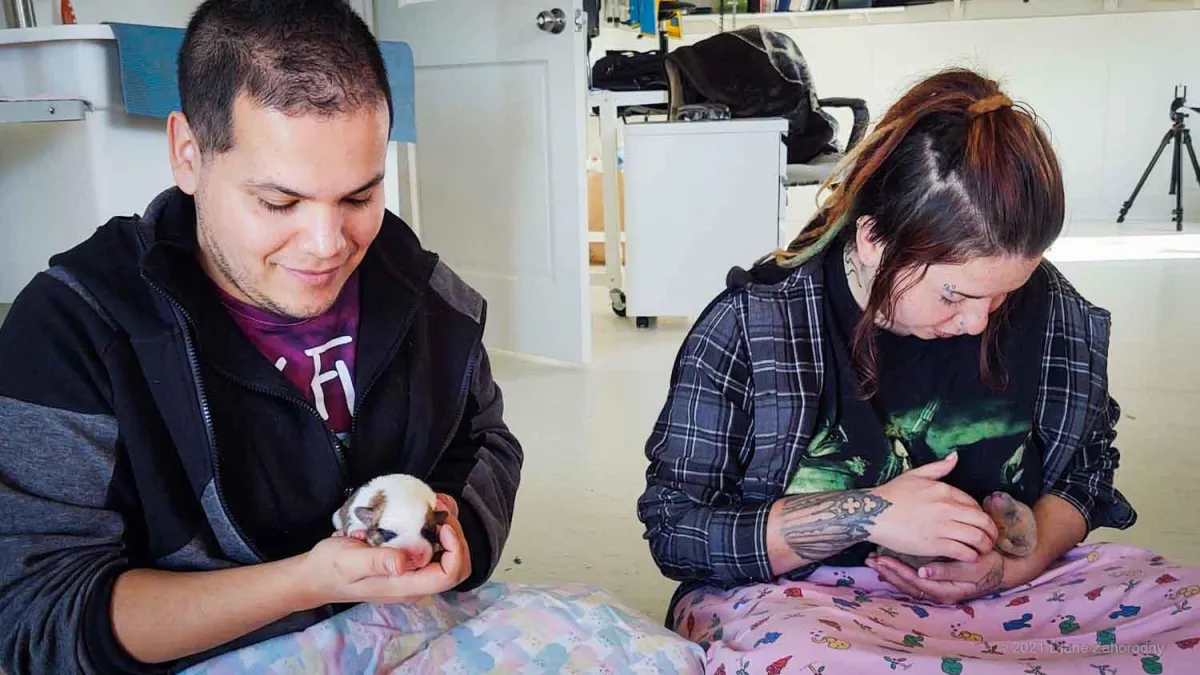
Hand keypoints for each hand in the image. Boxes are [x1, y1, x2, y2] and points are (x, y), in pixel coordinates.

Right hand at [298, 494, 470, 609]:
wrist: (315, 574)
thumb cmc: (331, 567)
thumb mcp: (349, 561)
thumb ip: (376, 562)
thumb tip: (403, 563)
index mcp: (405, 586)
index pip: (449, 575)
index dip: (455, 549)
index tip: (442, 525)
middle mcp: (414, 582)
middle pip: (456, 566)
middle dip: (457, 537)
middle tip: (441, 510)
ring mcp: (412, 573)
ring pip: (448, 555)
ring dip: (449, 529)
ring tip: (436, 503)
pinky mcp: (407, 562)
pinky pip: (434, 547)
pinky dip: (437, 527)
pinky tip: (426, 508)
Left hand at [867, 549, 1005, 604]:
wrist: (1001, 570)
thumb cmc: (987, 566)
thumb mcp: (971, 568)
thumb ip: (948, 570)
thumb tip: (922, 571)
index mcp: (945, 592)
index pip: (914, 582)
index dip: (898, 572)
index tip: (883, 559)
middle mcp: (937, 594)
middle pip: (906, 585)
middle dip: (888, 572)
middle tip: (871, 559)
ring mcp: (936, 589)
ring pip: (907, 584)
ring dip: (890, 572)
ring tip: (874, 560)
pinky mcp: (935, 582)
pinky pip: (912, 580)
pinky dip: (899, 572)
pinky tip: (888, 563)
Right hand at [868, 452, 998, 562]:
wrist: (872, 513)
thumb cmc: (892, 494)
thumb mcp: (915, 474)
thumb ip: (938, 467)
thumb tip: (955, 456)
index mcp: (945, 490)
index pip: (975, 505)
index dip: (980, 515)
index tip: (979, 523)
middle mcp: (947, 508)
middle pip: (983, 522)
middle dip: (991, 533)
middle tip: (990, 539)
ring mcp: (942, 527)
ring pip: (977, 538)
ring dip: (984, 546)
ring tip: (982, 550)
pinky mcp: (934, 545)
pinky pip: (963, 552)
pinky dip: (971, 556)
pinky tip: (969, 556)